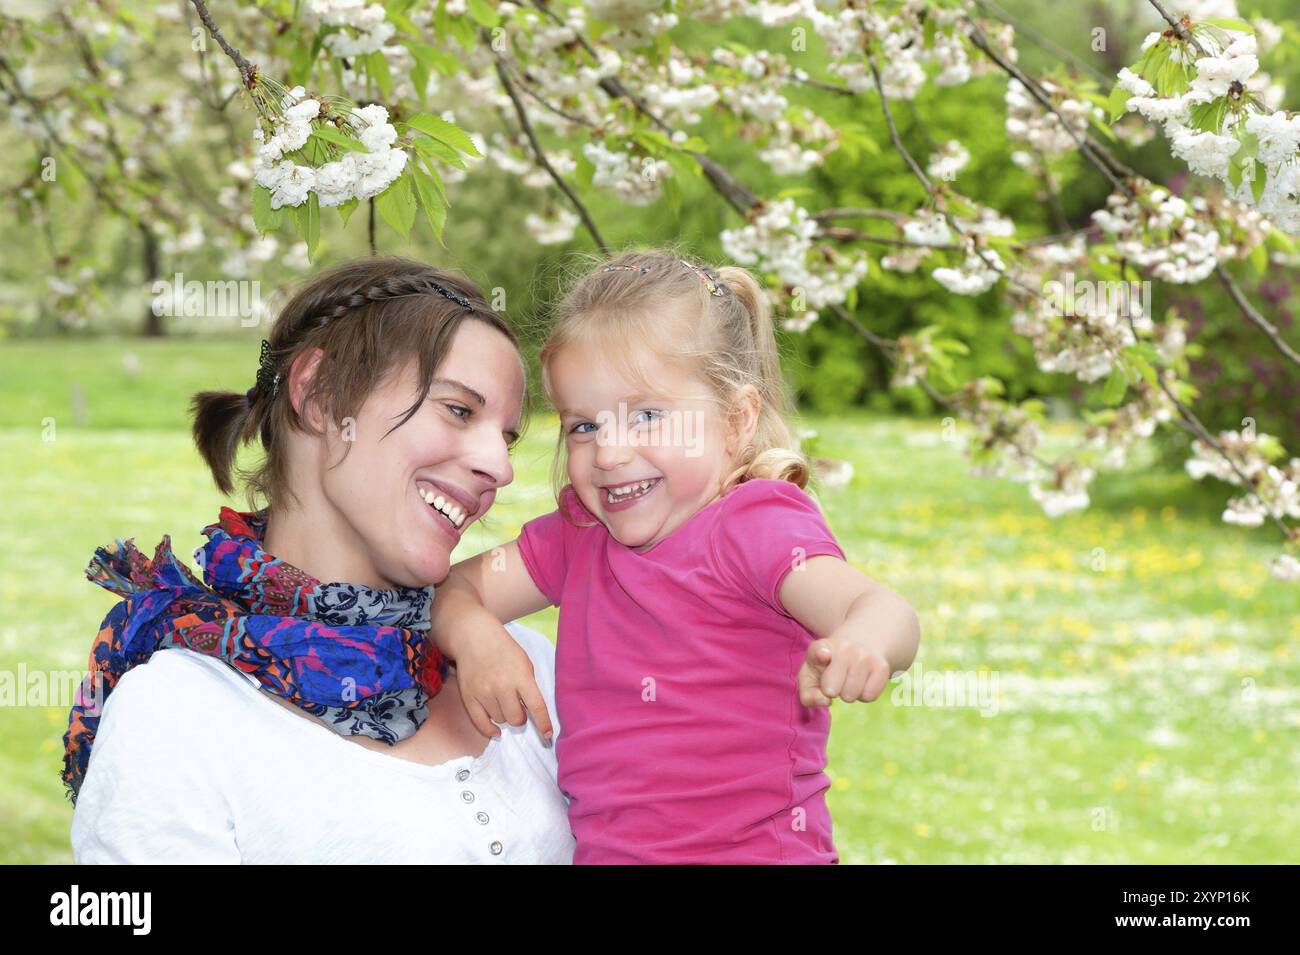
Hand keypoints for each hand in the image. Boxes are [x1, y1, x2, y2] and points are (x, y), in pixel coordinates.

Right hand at [449, 620, 553, 744]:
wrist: (475, 638)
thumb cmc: (504, 650)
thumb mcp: (525, 663)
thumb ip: (529, 686)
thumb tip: (531, 712)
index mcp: (521, 676)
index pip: (536, 706)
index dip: (543, 723)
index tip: (547, 735)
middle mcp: (502, 686)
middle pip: (516, 719)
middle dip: (521, 718)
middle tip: (519, 708)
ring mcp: (484, 692)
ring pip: (500, 720)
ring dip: (505, 715)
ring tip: (502, 701)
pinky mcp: (469, 696)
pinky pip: (481, 722)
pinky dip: (490, 730)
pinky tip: (496, 732)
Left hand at [797, 634, 891, 706]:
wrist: (858, 646)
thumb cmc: (827, 668)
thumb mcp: (809, 677)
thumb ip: (808, 694)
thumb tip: (826, 700)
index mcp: (820, 647)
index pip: (819, 651)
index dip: (821, 654)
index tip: (823, 655)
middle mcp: (844, 647)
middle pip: (831, 690)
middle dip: (831, 691)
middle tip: (834, 679)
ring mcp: (864, 655)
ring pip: (851, 696)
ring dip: (848, 694)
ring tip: (848, 679)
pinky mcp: (882, 666)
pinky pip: (869, 696)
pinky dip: (863, 695)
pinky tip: (861, 681)